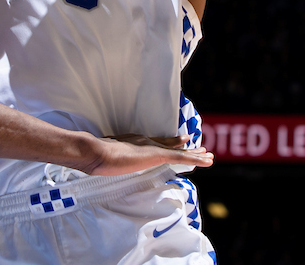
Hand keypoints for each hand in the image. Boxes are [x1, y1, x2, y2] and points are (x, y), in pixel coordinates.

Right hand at [83, 133, 213, 176]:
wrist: (96, 152)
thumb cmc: (95, 155)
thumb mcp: (105, 156)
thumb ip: (111, 157)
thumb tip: (106, 163)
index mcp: (135, 141)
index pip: (157, 142)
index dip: (171, 142)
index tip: (182, 140)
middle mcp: (146, 141)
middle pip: (171, 145)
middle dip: (186, 147)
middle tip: (201, 147)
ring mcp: (152, 147)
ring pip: (179, 151)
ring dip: (195, 154)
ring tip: (209, 155)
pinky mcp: (157, 154)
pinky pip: (181, 158)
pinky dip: (195, 159)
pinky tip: (206, 161)